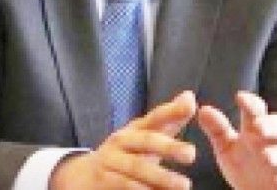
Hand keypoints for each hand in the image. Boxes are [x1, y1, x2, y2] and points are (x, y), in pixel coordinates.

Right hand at [50, 91, 197, 189]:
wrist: (84, 175)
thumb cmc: (125, 153)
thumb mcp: (144, 134)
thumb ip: (168, 119)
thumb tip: (189, 96)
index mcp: (134, 129)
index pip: (154, 117)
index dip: (171, 111)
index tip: (190, 108)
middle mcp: (121, 142)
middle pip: (145, 142)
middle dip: (168, 147)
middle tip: (192, 154)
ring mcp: (110, 162)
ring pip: (136, 168)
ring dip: (160, 177)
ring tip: (184, 186)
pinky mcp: (103, 182)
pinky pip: (123, 186)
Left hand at [197, 92, 276, 189]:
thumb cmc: (246, 164)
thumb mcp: (227, 148)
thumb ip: (217, 130)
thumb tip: (202, 110)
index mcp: (255, 131)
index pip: (256, 111)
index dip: (250, 103)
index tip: (239, 97)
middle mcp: (273, 142)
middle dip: (271, 125)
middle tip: (258, 127)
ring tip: (266, 157)